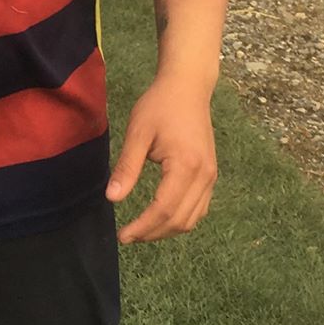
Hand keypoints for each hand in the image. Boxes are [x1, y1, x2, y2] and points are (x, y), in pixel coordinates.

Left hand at [105, 72, 217, 243]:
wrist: (188, 88)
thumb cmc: (159, 106)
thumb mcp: (138, 133)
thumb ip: (127, 167)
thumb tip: (112, 198)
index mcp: (186, 165)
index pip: (164, 209)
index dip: (142, 227)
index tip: (122, 235)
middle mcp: (204, 175)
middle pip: (179, 220)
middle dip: (152, 233)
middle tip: (127, 236)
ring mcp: (211, 176)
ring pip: (192, 219)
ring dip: (166, 230)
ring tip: (140, 230)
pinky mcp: (210, 174)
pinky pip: (199, 208)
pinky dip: (180, 219)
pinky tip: (160, 218)